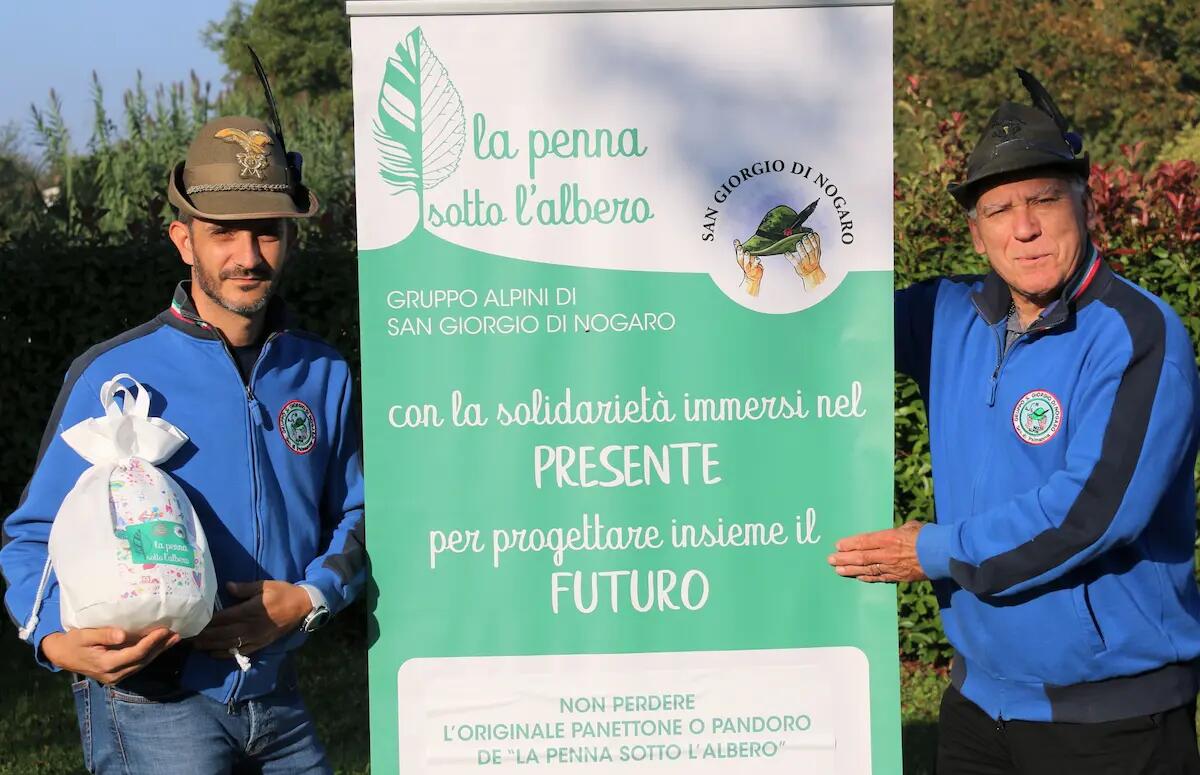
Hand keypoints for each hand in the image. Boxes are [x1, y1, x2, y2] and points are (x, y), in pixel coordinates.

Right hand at [41, 627, 179, 684]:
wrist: (62, 656)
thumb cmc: (73, 642)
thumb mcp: (84, 635)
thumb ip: (103, 635)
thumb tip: (122, 635)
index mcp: (106, 664)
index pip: (135, 654)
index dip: (151, 642)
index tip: (164, 630)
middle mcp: (114, 674)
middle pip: (143, 661)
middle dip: (160, 647)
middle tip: (176, 634)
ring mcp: (116, 676)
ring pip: (143, 664)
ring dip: (159, 651)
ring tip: (174, 638)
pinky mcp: (118, 674)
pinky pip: (137, 664)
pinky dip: (150, 654)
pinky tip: (160, 645)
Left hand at [193, 581, 312, 658]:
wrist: (302, 607)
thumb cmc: (283, 592)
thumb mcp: (264, 585)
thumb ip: (244, 588)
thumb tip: (226, 586)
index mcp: (250, 611)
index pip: (223, 618)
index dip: (207, 621)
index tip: (194, 622)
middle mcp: (250, 627)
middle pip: (222, 633)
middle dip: (205, 636)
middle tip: (188, 637)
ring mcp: (255, 637)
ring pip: (229, 644)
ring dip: (211, 646)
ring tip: (196, 646)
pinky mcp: (260, 643)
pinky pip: (240, 651)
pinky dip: (226, 654)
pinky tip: (214, 654)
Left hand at [827, 521, 926, 582]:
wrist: (944, 555)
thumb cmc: (929, 536)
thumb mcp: (911, 526)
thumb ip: (899, 530)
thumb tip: (896, 532)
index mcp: (888, 538)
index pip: (863, 541)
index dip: (849, 544)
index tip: (837, 546)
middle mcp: (887, 554)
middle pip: (861, 557)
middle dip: (843, 558)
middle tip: (830, 560)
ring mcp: (892, 567)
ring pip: (867, 570)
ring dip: (851, 570)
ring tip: (838, 570)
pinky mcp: (899, 577)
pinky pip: (880, 578)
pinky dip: (868, 577)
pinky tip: (858, 577)